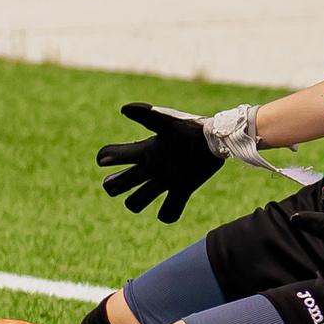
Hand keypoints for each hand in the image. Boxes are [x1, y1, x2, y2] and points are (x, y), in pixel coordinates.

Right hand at [97, 103, 237, 223]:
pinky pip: (168, 211)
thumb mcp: (167, 122)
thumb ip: (146, 116)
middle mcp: (152, 166)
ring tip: (141, 198)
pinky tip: (170, 208)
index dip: (106, 158)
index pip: (114, 155)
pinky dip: (168, 213)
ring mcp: (166, 180)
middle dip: (114, 185)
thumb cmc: (191, 128)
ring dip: (136, 202)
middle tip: (117, 183)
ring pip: (139, 200)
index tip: (105, 159)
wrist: (218, 138)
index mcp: (145, 150)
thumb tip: (124, 109)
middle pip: (120, 183)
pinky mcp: (183, 189)